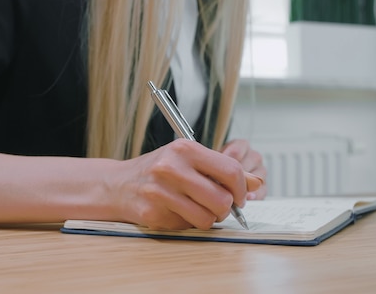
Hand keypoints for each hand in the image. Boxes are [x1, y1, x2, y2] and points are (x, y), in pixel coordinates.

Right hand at [118, 139, 257, 229]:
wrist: (118, 184)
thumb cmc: (159, 170)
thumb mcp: (189, 159)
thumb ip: (222, 169)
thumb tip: (257, 183)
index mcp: (185, 149)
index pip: (230, 170)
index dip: (241, 188)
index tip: (239, 196)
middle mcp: (171, 167)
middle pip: (222, 199)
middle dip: (225, 208)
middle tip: (218, 206)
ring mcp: (160, 191)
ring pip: (207, 218)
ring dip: (208, 219)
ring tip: (198, 209)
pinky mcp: (153, 213)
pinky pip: (187, 226)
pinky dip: (188, 223)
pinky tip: (177, 211)